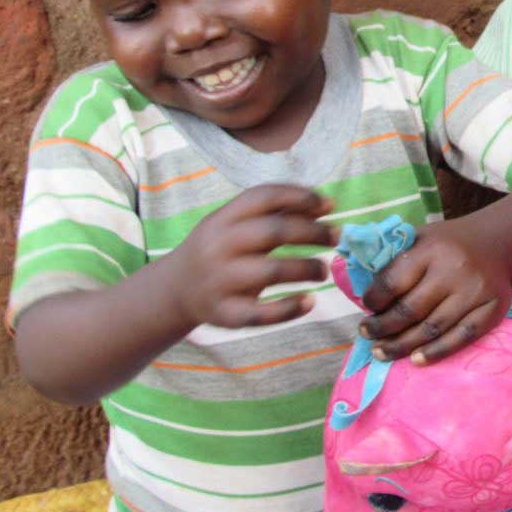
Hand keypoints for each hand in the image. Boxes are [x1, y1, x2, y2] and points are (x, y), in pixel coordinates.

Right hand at [169, 185, 335, 328]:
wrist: (175, 289)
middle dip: (312, 232)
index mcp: (222, 218)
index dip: (301, 197)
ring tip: (323, 269)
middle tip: (337, 237)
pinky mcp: (224, 314)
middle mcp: (218, 246)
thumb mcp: (234, 224)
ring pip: (271, 272)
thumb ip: (273, 213)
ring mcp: (219, 281)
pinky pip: (261, 314)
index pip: (264, 197)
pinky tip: (310, 301)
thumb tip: (326, 206)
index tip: (330, 205)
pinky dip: (290, 308)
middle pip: (273, 232)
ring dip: (306, 268)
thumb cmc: (220, 249)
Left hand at [358, 221, 511, 364]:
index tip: (366, 308)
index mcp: (431, 248)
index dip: (374, 299)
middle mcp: (454, 270)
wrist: (498, 242)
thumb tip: (361, 289)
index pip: (394, 281)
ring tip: (381, 352)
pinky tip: (416, 360)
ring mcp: (475, 291)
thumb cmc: (450, 243)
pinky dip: (436, 352)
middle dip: (383, 327)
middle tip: (366, 334)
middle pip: (411, 309)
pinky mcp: (493, 309)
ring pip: (432, 328)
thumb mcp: (421, 238)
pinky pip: (461, 337)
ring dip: (402, 345)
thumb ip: (395, 259)